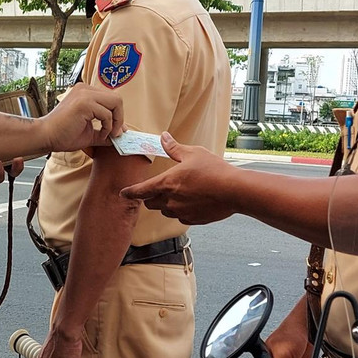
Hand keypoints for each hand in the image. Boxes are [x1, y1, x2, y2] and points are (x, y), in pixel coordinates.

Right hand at [36, 84, 123, 152]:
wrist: (45, 137)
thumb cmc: (63, 135)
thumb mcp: (90, 133)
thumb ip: (105, 131)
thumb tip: (121, 135)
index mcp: (85, 92)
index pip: (111, 98)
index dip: (118, 115)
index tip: (116, 132)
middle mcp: (85, 89)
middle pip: (117, 98)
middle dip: (120, 118)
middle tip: (115, 134)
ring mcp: (84, 94)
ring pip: (115, 103)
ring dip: (115, 122)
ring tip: (107, 135)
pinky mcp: (83, 103)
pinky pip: (107, 113)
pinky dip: (108, 127)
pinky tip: (100, 135)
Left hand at [120, 133, 235, 223]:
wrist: (235, 191)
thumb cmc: (214, 170)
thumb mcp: (193, 153)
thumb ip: (174, 148)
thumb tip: (163, 137)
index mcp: (166, 183)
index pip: (140, 190)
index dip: (130, 192)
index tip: (123, 193)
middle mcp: (170, 200)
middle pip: (150, 203)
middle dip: (149, 197)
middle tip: (155, 190)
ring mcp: (181, 212)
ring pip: (164, 211)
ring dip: (165, 204)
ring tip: (177, 194)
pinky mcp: (192, 220)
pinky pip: (179, 217)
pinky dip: (180, 210)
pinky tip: (190, 202)